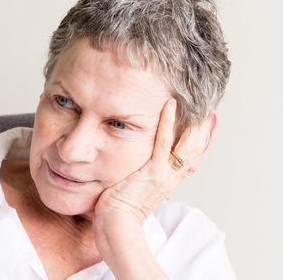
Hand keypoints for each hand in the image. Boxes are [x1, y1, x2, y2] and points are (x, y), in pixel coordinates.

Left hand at [94, 98, 212, 223]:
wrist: (117, 224)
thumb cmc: (121, 206)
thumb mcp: (139, 186)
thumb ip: (146, 174)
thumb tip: (142, 164)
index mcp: (170, 179)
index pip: (193, 156)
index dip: (203, 139)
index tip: (208, 121)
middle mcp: (173, 176)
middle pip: (197, 148)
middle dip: (204, 128)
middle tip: (209, 108)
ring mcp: (165, 174)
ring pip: (187, 144)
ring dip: (192, 121)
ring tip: (194, 101)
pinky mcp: (153, 172)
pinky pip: (163, 143)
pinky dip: (167, 122)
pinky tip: (169, 105)